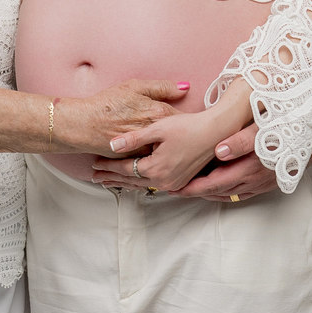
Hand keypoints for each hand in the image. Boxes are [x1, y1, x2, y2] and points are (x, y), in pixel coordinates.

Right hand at [56, 80, 187, 153]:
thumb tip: (185, 87)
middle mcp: (155, 134)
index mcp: (158, 113)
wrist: (83, 124)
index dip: (186, 118)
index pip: (183, 117)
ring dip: (168, 149)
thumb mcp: (134, 87)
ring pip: (165, 150)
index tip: (189, 120)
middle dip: (179, 136)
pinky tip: (155, 154)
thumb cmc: (106, 104)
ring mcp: (147, 150)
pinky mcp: (137, 160)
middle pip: (176, 136)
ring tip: (171, 146)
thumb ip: (162, 87)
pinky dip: (154, 157)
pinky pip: (151, 159)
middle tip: (182, 134)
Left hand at [94, 108, 227, 193]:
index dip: (109, 166)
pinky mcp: (181, 181)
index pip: (126, 169)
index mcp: (156, 168)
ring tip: (110, 181)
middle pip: (132, 181)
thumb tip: (112, 145)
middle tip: (96, 177)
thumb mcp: (158, 128)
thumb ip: (133, 138)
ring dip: (126, 183)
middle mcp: (164, 181)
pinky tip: (135, 181)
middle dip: (112, 178)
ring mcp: (174, 183)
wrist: (216, 132)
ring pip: (143, 185)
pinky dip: (141, 183)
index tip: (95, 164)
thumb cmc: (189, 126)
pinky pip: (155, 185)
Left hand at [176, 122, 278, 199]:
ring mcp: (264, 184)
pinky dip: (227, 194)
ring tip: (191, 190)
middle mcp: (256, 181)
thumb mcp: (264, 126)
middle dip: (196, 192)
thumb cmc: (287, 124)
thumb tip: (218, 152)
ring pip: (230, 195)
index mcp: (251, 168)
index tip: (175, 187)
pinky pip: (243, 194)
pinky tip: (219, 189)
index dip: (193, 188)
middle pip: (218, 192)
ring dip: (210, 194)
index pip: (214, 184)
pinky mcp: (270, 183)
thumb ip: (240, 140)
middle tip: (175, 190)